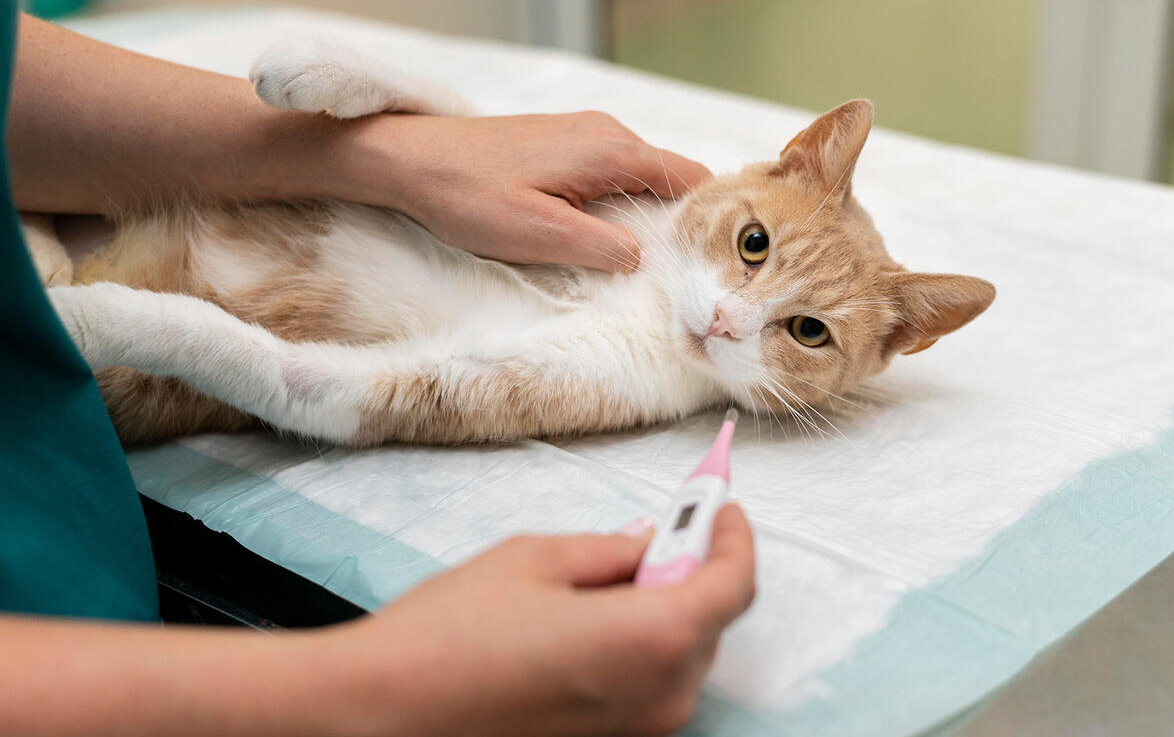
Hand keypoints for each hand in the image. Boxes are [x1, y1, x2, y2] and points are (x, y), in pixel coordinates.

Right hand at [318, 504, 754, 736]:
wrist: (389, 711)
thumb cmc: (451, 636)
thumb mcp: (535, 559)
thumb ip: (608, 549)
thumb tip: (647, 543)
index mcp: (651, 639)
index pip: (733, 585)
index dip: (733, 538)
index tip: (721, 509)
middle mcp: (659, 695)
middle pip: (711, 620)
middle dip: (695, 567)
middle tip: (664, 526)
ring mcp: (637, 729)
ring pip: (682, 653)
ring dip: (666, 605)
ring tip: (610, 573)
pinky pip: (649, 682)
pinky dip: (640, 643)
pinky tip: (590, 619)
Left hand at [332, 111, 711, 272]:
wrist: (411, 160)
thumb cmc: (469, 196)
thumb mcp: (539, 235)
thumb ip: (601, 247)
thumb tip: (644, 258)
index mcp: (610, 151)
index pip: (690, 177)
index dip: (708, 216)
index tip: (710, 258)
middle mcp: (605, 133)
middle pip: (669, 178)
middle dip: (678, 220)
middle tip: (679, 270)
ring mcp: (583, 133)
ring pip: (639, 177)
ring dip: (645, 214)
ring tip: (645, 261)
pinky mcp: (561, 142)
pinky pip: (610, 173)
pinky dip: (617, 203)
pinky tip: (602, 235)